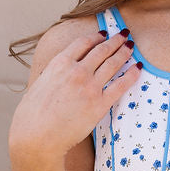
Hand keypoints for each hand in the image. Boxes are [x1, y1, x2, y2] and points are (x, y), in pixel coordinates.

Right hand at [8, 27, 140, 166]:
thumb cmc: (32, 115)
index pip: (83, 43)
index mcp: (59, 63)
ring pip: (112, 63)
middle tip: (123, 35)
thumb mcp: (39, 84)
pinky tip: (137, 68)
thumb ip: (52, 75)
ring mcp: (89, 86)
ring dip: (124, 52)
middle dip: (114, 40)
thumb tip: (57, 74)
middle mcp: (76, 71)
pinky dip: (131, 75)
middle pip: (101, 50)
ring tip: (131, 46)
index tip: (103, 34)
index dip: (96, 37)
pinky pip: (120, 85)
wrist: (37, 135)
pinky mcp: (99, 104)